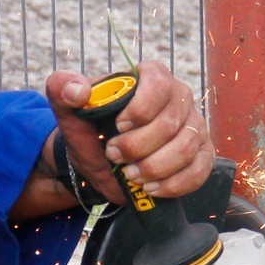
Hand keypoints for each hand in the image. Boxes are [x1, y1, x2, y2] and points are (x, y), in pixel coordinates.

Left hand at [45, 61, 214, 202]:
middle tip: (114, 155)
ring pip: (186, 148)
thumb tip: (78, 92)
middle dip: (138, 146)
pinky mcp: (202, 154)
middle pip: (169, 123)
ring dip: (154, 167)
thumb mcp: (68, 107)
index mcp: (152, 76)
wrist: (100, 162)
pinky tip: (150, 188)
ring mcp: (194, 126)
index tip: (117, 127)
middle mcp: (180, 97)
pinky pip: (200, 170)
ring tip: (130, 174)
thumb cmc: (89, 129)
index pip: (158, 84)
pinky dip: (174, 184)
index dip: (140, 109)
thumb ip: (62, 88)